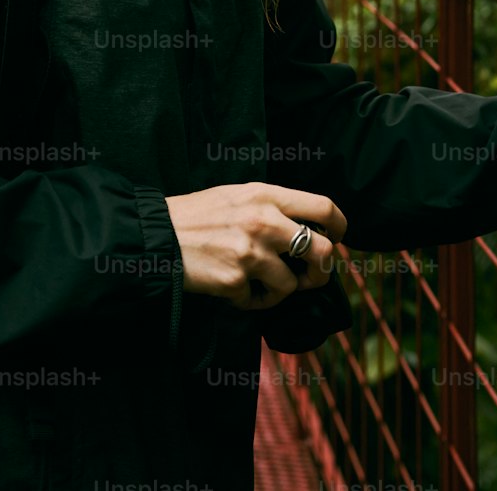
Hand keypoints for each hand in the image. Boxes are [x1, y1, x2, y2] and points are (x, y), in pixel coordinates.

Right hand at [164, 181, 346, 311]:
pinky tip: (231, 288)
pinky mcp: (235, 280)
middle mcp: (264, 220)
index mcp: (265, 195)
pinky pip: (259, 301)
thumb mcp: (238, 195)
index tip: (337, 238)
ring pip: (292, 284)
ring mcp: (251, 252)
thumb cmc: (197, 215)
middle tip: (309, 277)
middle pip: (323, 250)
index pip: (322, 207)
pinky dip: (248, 301)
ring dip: (279, 291)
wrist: (157, 235)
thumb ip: (272, 208)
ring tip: (257, 284)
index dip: (339, 226)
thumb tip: (306, 230)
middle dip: (322, 271)